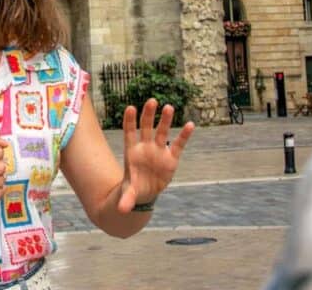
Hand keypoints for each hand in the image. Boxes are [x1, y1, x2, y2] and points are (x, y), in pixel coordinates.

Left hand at [117, 99, 193, 213]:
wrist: (145, 192)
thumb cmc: (134, 187)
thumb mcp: (129, 194)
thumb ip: (126, 199)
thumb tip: (121, 210)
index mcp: (132, 152)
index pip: (130, 133)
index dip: (130, 121)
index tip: (130, 107)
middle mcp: (145, 148)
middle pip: (147, 128)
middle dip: (149, 115)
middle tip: (152, 101)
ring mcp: (159, 151)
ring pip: (163, 132)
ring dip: (165, 120)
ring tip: (169, 107)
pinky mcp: (171, 158)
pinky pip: (178, 144)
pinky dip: (184, 136)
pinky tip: (190, 125)